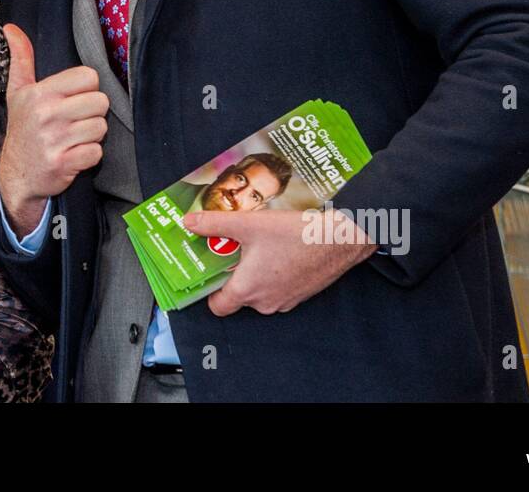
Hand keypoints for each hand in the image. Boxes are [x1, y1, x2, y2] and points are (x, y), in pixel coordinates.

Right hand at [0, 23, 108, 236]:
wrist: (16, 175)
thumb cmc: (22, 128)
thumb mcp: (18, 92)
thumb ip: (21, 58)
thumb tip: (11, 27)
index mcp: (39, 93)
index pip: (88, 76)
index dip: (86, 89)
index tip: (73, 99)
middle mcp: (46, 114)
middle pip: (100, 102)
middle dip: (92, 113)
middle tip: (74, 121)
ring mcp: (55, 140)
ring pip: (101, 127)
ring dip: (91, 135)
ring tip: (73, 138)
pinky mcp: (63, 164)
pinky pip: (96, 152)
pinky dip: (89, 156)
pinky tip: (73, 155)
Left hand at [180, 207, 378, 316]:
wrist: (338, 240)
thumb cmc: (294, 236)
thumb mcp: (248, 224)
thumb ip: (214, 224)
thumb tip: (189, 222)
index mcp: (247, 290)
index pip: (218, 307)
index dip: (209, 291)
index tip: (209, 271)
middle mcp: (264, 302)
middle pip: (238, 296)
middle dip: (232, 274)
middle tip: (231, 250)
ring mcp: (284, 301)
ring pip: (259, 291)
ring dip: (254, 273)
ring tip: (255, 246)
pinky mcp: (300, 294)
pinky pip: (278, 288)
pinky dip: (273, 274)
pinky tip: (277, 251)